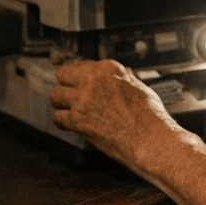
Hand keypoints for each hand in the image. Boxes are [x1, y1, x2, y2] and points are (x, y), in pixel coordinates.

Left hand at [49, 58, 180, 171]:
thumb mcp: (140, 87)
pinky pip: (58, 117)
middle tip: (69, 93)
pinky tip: (69, 124)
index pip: (81, 64)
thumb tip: (123, 73)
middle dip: (65, 84)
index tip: (79, 81)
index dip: (80, 76)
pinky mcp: (78, 120)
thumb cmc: (150, 117)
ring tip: (68, 108)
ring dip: (60, 102)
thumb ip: (125, 79)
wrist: (151, 140)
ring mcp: (83, 100)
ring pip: (55, 94)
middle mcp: (93, 81)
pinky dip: (62, 122)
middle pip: (62, 74)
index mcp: (108, 69)